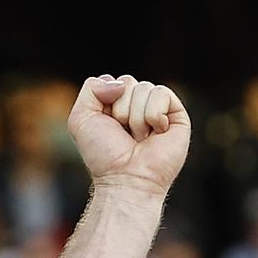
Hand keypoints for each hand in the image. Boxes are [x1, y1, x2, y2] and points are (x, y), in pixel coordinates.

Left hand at [67, 74, 190, 196]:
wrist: (125, 177)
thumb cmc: (103, 154)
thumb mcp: (81, 119)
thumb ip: (91, 88)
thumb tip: (120, 82)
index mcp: (114, 105)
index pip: (111, 80)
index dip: (104, 99)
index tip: (104, 123)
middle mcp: (136, 105)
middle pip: (127, 81)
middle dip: (119, 109)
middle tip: (123, 133)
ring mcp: (157, 109)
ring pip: (144, 88)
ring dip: (135, 117)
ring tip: (139, 138)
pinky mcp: (176, 114)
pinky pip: (162, 93)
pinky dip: (153, 116)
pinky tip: (155, 134)